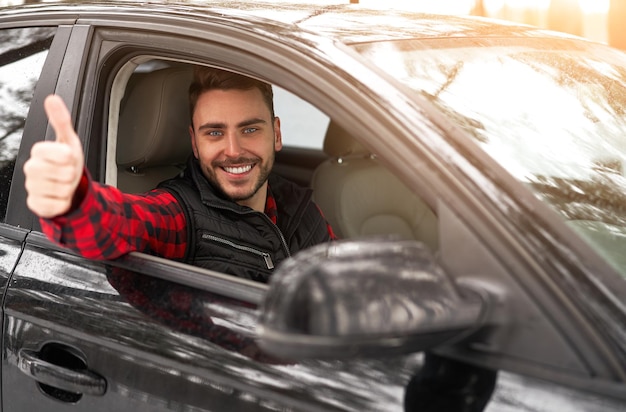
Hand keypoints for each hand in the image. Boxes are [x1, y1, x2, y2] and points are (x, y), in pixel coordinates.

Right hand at [24, 95, 84, 217]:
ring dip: (68, 188)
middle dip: (70, 173)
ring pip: (59, 190)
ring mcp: (32, 187)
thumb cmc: (67, 161)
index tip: (69, 156)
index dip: (64, 155)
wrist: (67, 185)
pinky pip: (56, 205)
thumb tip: (52, 98)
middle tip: (68, 171)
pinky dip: (64, 202)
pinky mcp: (36, 204)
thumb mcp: (68, 139)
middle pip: (59, 173)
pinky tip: (60, 196)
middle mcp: (31, 169)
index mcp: (39, 152)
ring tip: (65, 183)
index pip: (49, 151)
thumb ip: (61, 120)